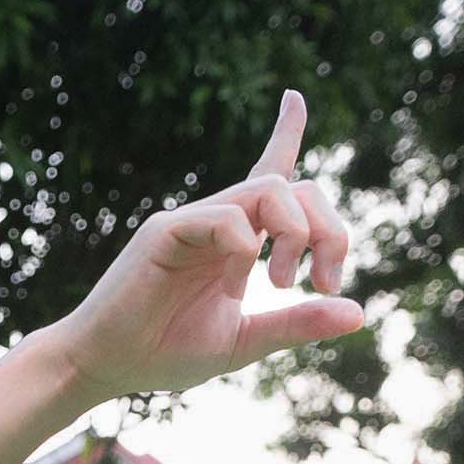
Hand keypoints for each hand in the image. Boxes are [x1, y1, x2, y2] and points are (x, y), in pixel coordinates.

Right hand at [49, 90, 363, 405]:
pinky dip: (245, 249)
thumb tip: (358, 312)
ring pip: (269, 190)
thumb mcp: (244, 341)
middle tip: (324, 281)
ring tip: (281, 282)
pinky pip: (226, 218)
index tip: (293, 96)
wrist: (105, 367)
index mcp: (235, 242)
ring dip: (296, 232)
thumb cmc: (164, 352)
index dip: (285, 133)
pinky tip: (236, 283)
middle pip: (294, 186)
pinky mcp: (164, 233)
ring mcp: (191, 223)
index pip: (268, 174)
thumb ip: (296, 324)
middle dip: (329, 230)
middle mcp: (216, 222)